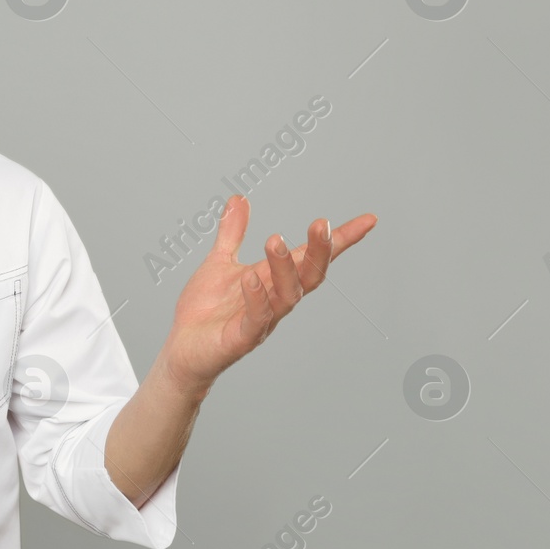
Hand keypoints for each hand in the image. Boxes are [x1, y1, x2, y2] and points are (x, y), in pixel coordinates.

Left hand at [160, 195, 376, 398]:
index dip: (342, 240)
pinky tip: (251, 278)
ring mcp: (263, 321)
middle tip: (321, 223)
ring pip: (288, 295)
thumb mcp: (219, 261)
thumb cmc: (205, 310)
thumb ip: (233, 232)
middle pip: (310, 275)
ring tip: (274, 240)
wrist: (182, 349)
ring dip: (285, 268)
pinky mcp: (242, 338)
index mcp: (274, 280)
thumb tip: (239, 199)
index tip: (368, 220)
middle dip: (320, 250)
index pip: (313, 257)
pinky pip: (257, 319)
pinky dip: (257, 298)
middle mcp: (276, 300)